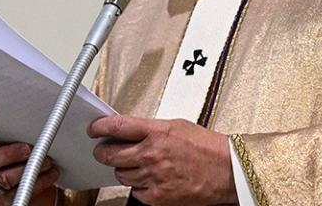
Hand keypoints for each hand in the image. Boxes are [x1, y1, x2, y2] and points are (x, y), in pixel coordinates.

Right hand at [0, 124, 58, 205]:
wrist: (37, 184)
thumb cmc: (26, 156)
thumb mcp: (18, 139)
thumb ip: (19, 129)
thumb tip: (39, 117)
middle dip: (10, 153)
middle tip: (28, 148)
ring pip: (5, 178)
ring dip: (29, 168)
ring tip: (47, 161)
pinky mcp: (6, 200)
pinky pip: (20, 192)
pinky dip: (39, 181)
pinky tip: (51, 172)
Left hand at [88, 115, 235, 205]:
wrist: (227, 170)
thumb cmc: (206, 147)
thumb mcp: (176, 125)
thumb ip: (150, 128)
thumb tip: (127, 130)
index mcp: (157, 132)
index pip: (117, 126)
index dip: (99, 127)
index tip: (94, 128)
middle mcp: (152, 154)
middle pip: (110, 154)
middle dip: (102, 151)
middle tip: (103, 150)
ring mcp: (153, 177)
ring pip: (120, 175)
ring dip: (123, 169)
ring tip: (136, 165)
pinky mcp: (157, 197)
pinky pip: (135, 192)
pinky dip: (138, 187)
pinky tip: (149, 179)